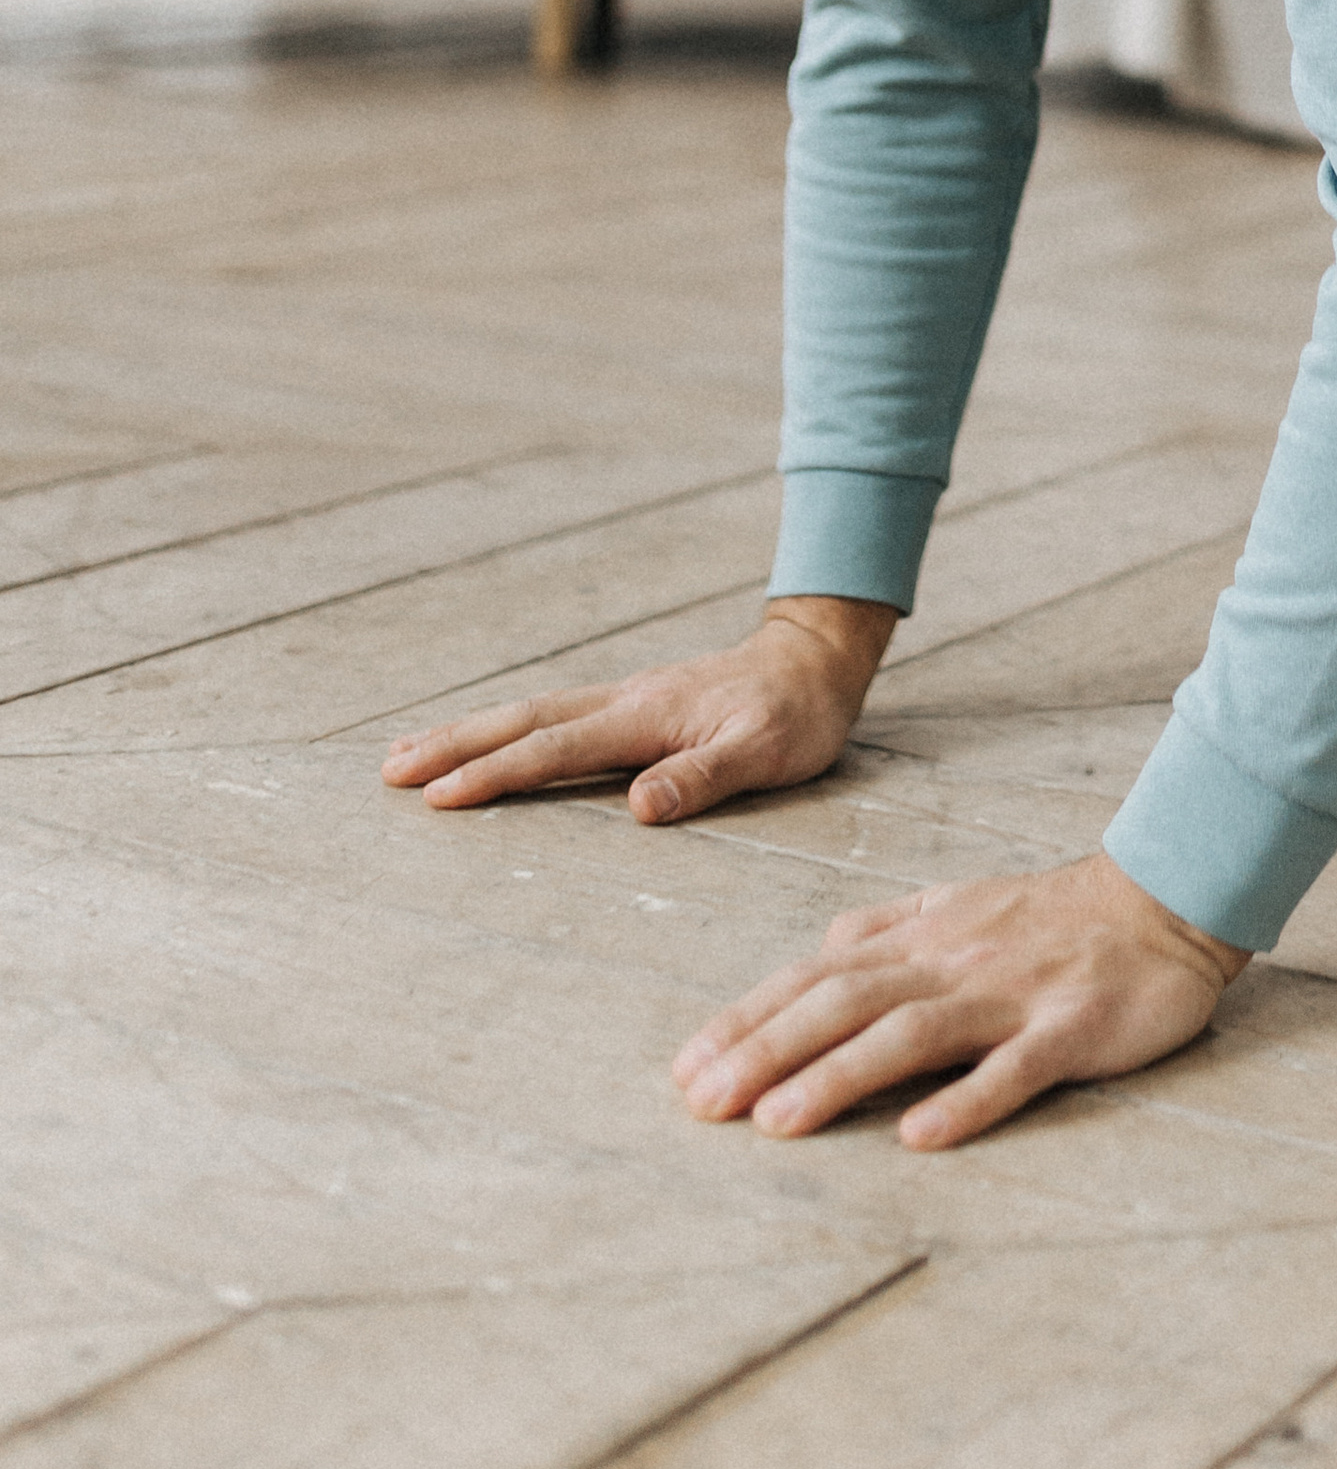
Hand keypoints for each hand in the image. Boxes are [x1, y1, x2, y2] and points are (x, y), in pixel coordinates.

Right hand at [379, 596, 896, 823]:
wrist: (815, 659)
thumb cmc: (798, 714)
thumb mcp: (769, 751)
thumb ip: (705, 777)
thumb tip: (638, 809)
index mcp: (646, 716)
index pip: (557, 750)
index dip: (496, 774)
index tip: (438, 796)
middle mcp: (623, 700)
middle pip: (524, 722)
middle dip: (455, 745)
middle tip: (389, 770)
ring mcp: (623, 698)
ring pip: (530, 714)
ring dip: (469, 732)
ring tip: (409, 754)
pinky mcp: (630, 704)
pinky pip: (552, 716)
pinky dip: (507, 728)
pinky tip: (487, 741)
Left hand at [673, 849, 1247, 1148]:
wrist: (1164, 897)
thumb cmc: (1055, 913)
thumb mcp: (961, 903)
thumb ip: (890, 924)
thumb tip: (824, 944)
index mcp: (923, 936)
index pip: (817, 976)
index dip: (749, 1020)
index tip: (686, 1068)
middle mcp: (953, 960)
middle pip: (845, 1001)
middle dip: (766, 1050)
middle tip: (701, 1103)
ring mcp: (1012, 993)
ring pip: (912, 1032)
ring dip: (839, 1076)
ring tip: (777, 1123)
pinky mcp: (1071, 1026)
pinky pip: (1014, 1066)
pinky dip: (965, 1100)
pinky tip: (921, 1136)